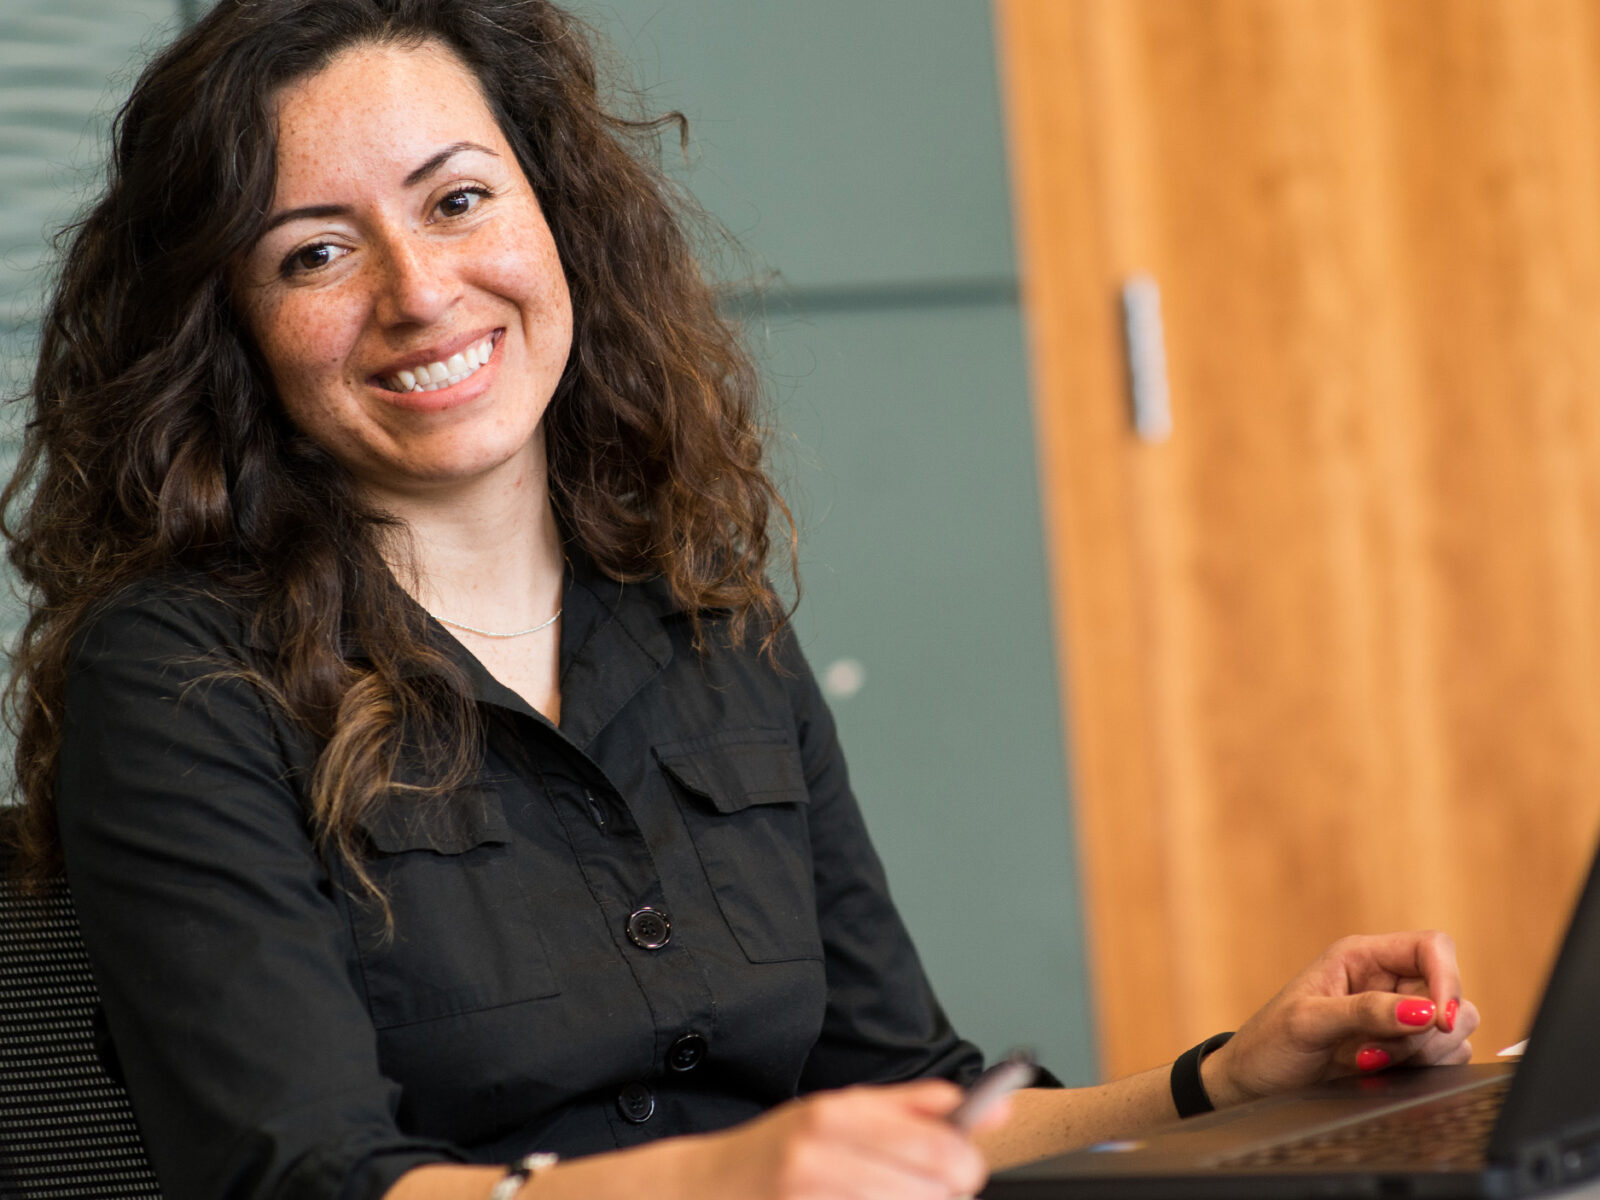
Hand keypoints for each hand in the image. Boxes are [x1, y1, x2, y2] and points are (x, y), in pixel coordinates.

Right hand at [690, 1079, 1004, 1199]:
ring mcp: (810, 1199)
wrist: (706, 1189)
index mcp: (835, 1115)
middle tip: (929, 1188)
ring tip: (889, 1197)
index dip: (966, 1162)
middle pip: (935, 1190)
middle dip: (946, 1194)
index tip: (964, 1165)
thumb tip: (991, 1104)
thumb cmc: (780, 1151)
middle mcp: (820, 1157)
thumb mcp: (839, 1110)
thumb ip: (914, 1107)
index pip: (940, 1145)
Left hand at [1202, 931, 1478, 1107]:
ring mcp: (1399, 1018)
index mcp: (1362, 957)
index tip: (1438, 1019)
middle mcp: (1387, 982)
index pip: (1432, 947)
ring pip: (1453, 1030)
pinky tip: (1378, 1072)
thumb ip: (1366, 1012)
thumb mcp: (1308, 1022)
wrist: (1255, 1085)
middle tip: (1377, 1050)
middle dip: (1426, 1030)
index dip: (1447, 978)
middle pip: (1450, 994)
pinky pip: (1445, 1057)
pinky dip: (1423, 1070)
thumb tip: (1426, 1012)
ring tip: (1368, 1061)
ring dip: (1422, 1053)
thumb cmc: (1270, 1043)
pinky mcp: (1405, 1052)